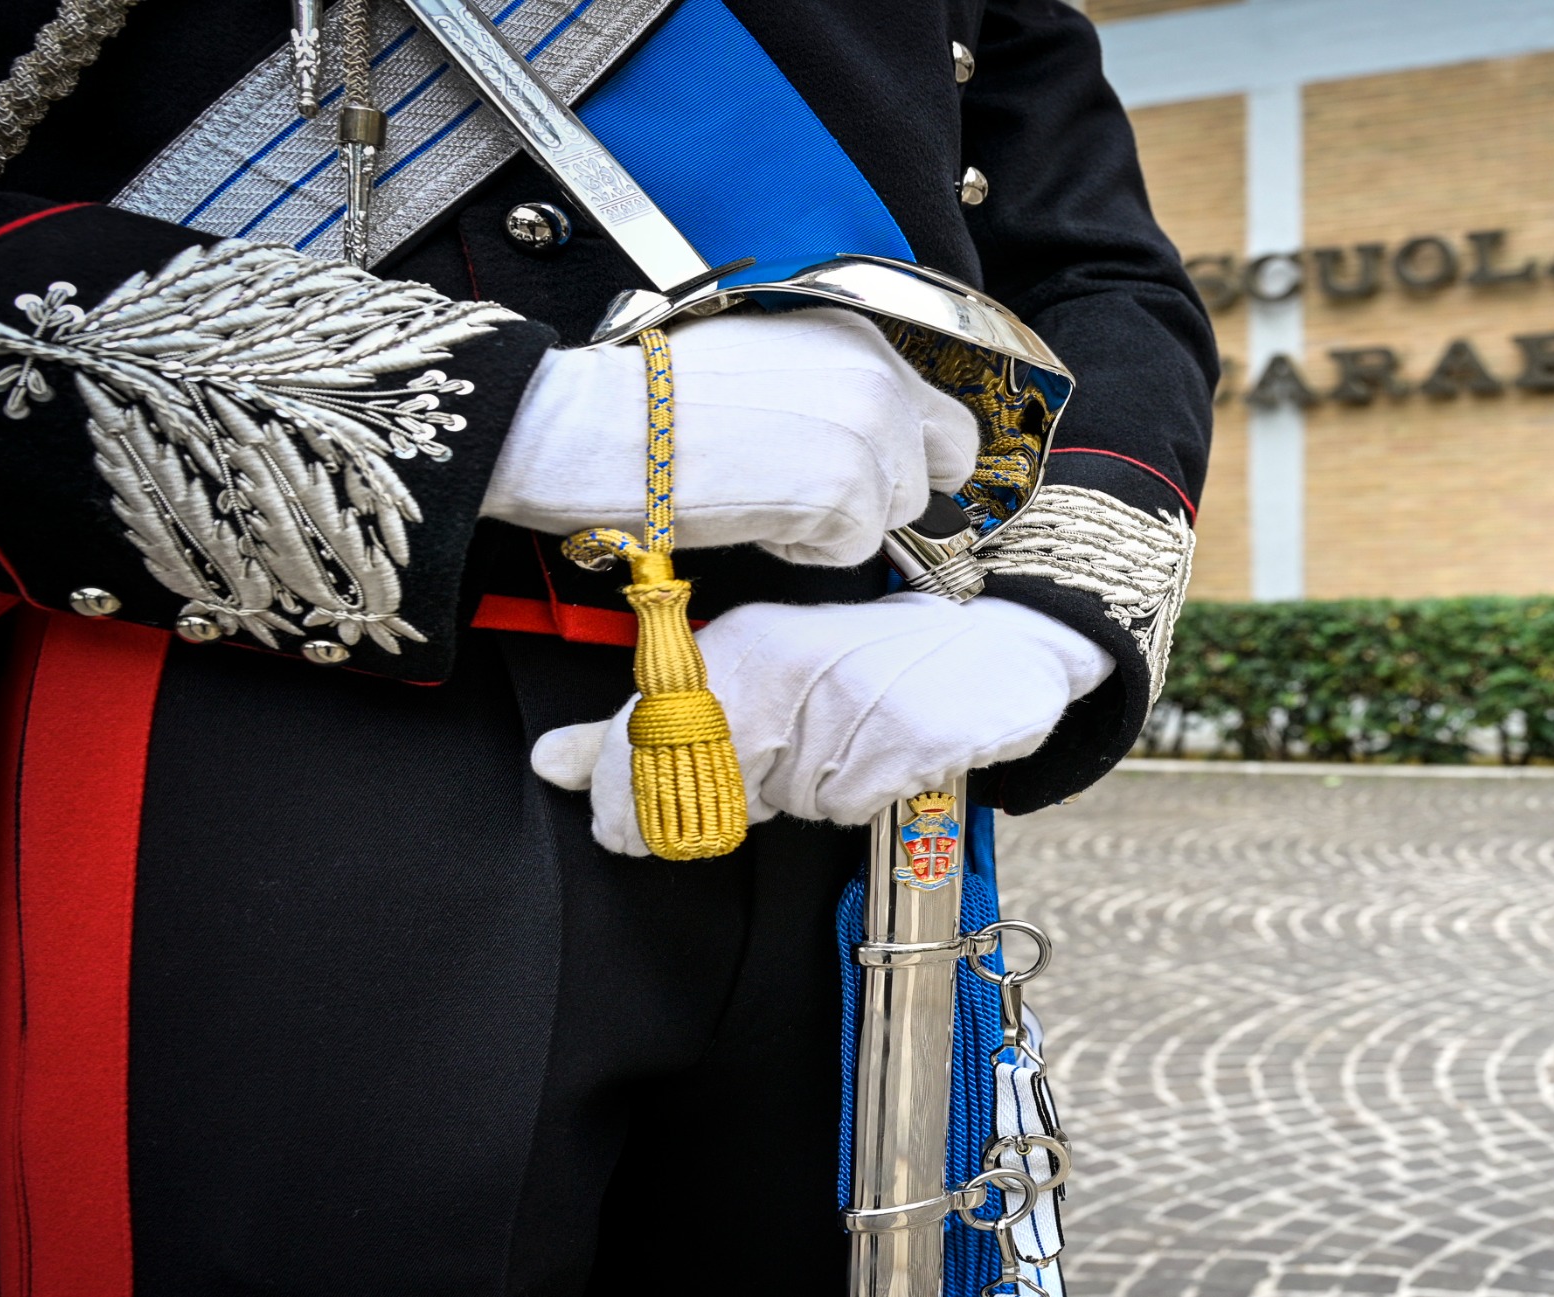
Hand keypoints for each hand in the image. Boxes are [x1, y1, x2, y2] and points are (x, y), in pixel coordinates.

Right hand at [482, 307, 977, 566]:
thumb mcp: (766, 360)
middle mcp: (878, 380)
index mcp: (859, 339)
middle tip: (817, 500)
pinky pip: (853, 552)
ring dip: (838, 525)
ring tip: (764, 495)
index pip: (945, 421)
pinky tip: (754, 515)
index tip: (874, 480)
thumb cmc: (656, 399)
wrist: (596, 425)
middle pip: (936, 473)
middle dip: (889, 496)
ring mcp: (868, 437)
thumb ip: (831, 391)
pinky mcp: (846, 495)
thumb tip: (867, 441)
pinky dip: (806, 552)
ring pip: (895, 517)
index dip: (914, 461)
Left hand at [529, 595, 1113, 855]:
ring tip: (854, 734)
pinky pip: (857, 805)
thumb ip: (655, 724)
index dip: (627, 799)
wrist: (999, 639)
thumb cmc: (870, 659)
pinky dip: (869, 791)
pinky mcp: (910, 739)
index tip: (619, 831)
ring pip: (795, 802)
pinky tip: (892, 748)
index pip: (654, 741)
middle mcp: (794, 667)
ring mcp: (854, 703)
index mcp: (746, 646)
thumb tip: (553, 762)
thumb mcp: (759, 669)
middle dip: (738, 796)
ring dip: (815, 787)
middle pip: (720, 787)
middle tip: (784, 760)